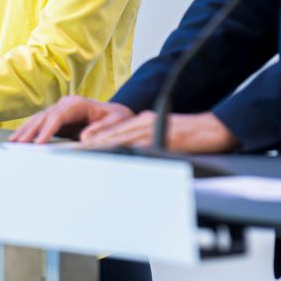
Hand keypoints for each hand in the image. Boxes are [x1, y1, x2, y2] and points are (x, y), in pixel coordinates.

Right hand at [10, 96, 134, 143]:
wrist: (116, 113)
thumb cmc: (116, 118)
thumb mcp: (116, 122)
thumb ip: (102, 129)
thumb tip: (85, 137)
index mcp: (78, 104)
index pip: (58, 117)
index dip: (47, 130)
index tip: (39, 143)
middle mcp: (66, 104)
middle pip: (44, 117)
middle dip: (31, 131)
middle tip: (18, 145)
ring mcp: (60, 109)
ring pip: (38, 119)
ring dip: (25, 130)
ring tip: (13, 143)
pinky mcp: (57, 117)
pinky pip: (40, 123)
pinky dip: (29, 130)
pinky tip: (18, 138)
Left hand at [79, 110, 237, 153]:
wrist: (215, 129)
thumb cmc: (192, 136)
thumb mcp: (163, 137)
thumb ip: (144, 144)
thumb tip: (128, 158)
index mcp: (142, 122)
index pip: (111, 132)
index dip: (90, 140)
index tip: (71, 149)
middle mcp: (143, 122)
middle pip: (109, 134)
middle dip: (86, 144)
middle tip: (65, 152)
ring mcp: (152, 128)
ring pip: (118, 137)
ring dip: (97, 145)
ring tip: (77, 152)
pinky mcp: (161, 136)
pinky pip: (137, 144)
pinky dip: (121, 149)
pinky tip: (109, 154)